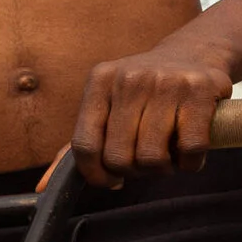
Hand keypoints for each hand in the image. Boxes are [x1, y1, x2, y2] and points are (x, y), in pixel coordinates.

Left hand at [68, 46, 232, 187]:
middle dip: (135, 171)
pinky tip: (189, 151)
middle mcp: (129, 78)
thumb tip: (41, 188)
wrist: (195, 53)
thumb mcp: (108, 106)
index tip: (112, 181)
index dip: (96, 174)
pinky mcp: (199, 90)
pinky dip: (191, 162)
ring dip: (163, 169)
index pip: (84, 145)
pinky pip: (190, 149)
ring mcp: (166, 82)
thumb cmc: (146, 91)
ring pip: (153, 157)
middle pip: (119, 157)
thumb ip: (78, 146)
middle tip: (146, 161)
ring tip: (168, 154)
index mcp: (100, 80)